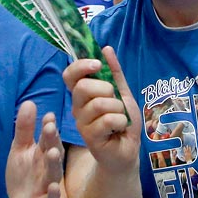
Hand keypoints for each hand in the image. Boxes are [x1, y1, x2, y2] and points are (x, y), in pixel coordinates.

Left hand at [5, 101, 63, 197]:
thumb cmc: (24, 176)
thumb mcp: (20, 150)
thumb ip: (24, 128)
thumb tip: (29, 102)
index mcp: (43, 154)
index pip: (47, 138)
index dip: (47, 128)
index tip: (48, 116)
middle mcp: (48, 168)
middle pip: (52, 152)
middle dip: (52, 140)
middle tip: (50, 127)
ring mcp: (47, 186)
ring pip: (53, 173)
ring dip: (53, 163)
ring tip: (53, 152)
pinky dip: (52, 194)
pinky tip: (53, 187)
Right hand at [62, 47, 138, 173]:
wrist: (128, 149)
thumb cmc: (123, 121)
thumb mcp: (122, 93)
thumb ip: (114, 72)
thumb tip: (106, 48)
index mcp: (83, 94)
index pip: (70, 75)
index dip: (81, 66)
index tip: (97, 64)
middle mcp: (77, 107)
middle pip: (83, 87)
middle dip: (106, 89)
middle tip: (115, 100)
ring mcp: (81, 123)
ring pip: (99, 104)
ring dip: (118, 108)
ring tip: (120, 117)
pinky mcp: (90, 137)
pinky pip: (107, 120)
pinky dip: (121, 121)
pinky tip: (120, 128)